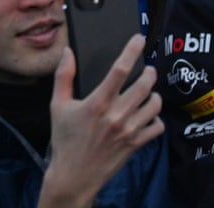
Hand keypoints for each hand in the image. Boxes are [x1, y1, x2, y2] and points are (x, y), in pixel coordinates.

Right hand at [38, 36, 162, 207]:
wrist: (75, 174)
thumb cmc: (64, 139)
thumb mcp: (57, 105)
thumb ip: (63, 76)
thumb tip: (67, 52)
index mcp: (97, 103)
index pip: (119, 71)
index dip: (131, 51)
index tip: (139, 39)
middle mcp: (117, 115)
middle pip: (144, 86)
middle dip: (149, 72)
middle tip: (148, 68)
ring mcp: (130, 131)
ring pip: (154, 105)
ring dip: (154, 94)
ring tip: (149, 90)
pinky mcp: (137, 144)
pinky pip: (157, 126)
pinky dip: (156, 117)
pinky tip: (147, 114)